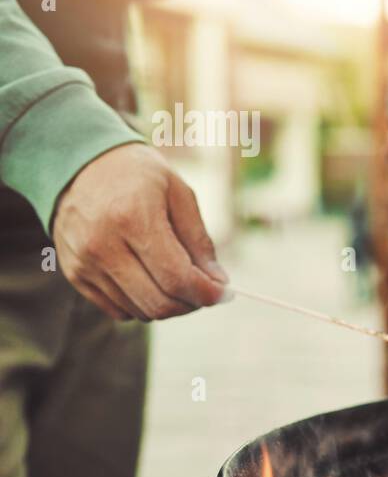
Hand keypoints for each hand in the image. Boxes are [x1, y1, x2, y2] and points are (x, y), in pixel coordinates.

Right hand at [52, 143, 227, 320]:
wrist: (80, 165)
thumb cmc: (139, 176)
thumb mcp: (179, 193)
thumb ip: (199, 240)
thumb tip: (218, 283)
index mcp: (132, 218)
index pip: (176, 278)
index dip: (207, 293)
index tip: (225, 293)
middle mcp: (102, 245)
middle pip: (158, 302)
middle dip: (192, 303)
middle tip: (205, 290)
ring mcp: (83, 263)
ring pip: (140, 311)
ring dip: (169, 305)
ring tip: (179, 280)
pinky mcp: (74, 275)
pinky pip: (118, 310)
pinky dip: (143, 304)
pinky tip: (152, 281)